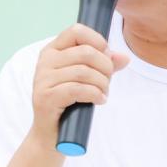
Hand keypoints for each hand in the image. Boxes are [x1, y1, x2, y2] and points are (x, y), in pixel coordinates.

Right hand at [29, 22, 129, 146]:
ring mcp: (43, 79)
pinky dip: (95, 94)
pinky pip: (78, 89)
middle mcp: (45, 62)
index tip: (106, 57)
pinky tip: (99, 100)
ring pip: (84, 72)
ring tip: (103, 93)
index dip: (98, 41)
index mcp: (53, 51)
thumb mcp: (88, 80)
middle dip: (105, 67)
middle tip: (107, 82)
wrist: (51, 135)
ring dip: (102, 83)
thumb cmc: (70, 104)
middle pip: (86, 52)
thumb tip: (124, 57)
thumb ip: (104, 65)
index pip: (76, 31)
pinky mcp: (45, 97)